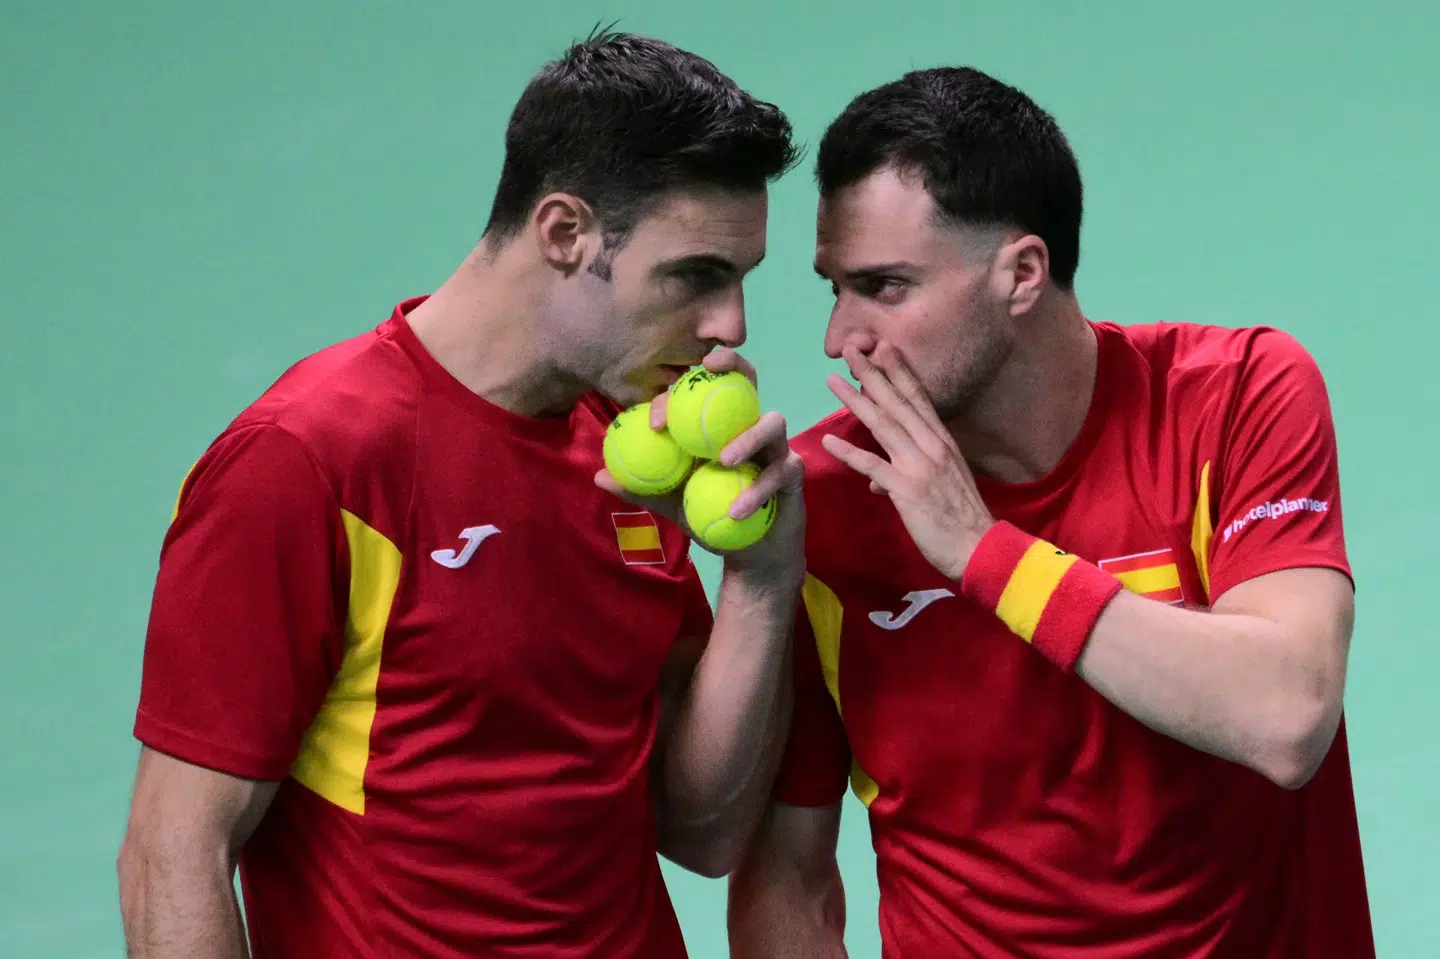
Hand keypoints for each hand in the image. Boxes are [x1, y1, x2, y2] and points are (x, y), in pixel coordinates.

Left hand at [595, 349, 805, 577]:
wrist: (748, 555)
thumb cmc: (710, 518)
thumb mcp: (671, 503)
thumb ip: (641, 488)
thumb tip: (598, 475)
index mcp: (720, 425)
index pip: (701, 392)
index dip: (678, 393)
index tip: (656, 421)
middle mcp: (749, 426)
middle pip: (747, 380)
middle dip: (732, 364)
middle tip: (708, 369)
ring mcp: (776, 446)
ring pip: (771, 423)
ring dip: (746, 437)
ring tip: (722, 460)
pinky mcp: (794, 473)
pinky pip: (780, 472)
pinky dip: (756, 490)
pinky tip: (735, 510)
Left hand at [820, 343, 992, 579]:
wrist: (980, 547)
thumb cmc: (962, 517)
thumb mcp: (943, 483)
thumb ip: (913, 471)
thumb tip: (880, 478)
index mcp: (942, 442)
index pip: (918, 398)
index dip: (899, 372)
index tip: (883, 347)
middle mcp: (931, 446)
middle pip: (897, 403)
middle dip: (872, 374)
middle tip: (850, 349)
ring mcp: (919, 466)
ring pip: (882, 425)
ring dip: (856, 400)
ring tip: (832, 381)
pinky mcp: (907, 489)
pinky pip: (872, 466)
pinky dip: (848, 453)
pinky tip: (827, 441)